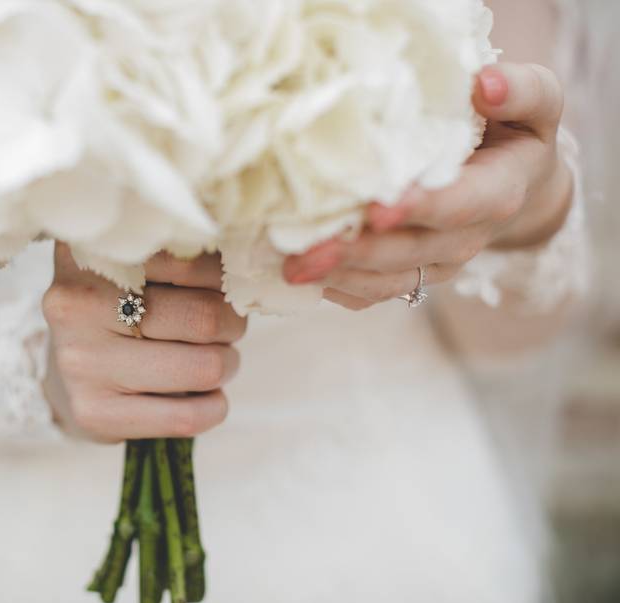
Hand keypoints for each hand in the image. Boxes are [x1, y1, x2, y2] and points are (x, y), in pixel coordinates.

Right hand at [42, 244, 246, 442]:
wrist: (67, 376)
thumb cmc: (119, 313)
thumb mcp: (134, 268)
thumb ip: (180, 254)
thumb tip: (249, 263)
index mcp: (91, 253)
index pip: (190, 260)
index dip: (222, 277)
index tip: (221, 286)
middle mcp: (77, 303)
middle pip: (204, 316)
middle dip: (232, 325)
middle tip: (226, 329)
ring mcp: (82, 360)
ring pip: (203, 366)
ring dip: (226, 365)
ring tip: (214, 361)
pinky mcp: (94, 412)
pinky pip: (187, 416)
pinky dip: (214, 407)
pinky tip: (205, 397)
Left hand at [282, 62, 573, 310]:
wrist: (517, 183)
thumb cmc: (515, 133)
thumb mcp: (537, 104)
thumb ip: (521, 92)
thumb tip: (486, 84)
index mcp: (497, 194)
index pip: (458, 205)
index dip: (419, 208)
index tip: (377, 209)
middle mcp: (466, 238)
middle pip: (409, 251)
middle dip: (357, 253)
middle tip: (306, 252)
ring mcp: (438, 263)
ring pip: (388, 280)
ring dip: (339, 277)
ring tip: (291, 269)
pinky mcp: (413, 275)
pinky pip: (375, 294)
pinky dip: (339, 290)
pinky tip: (301, 278)